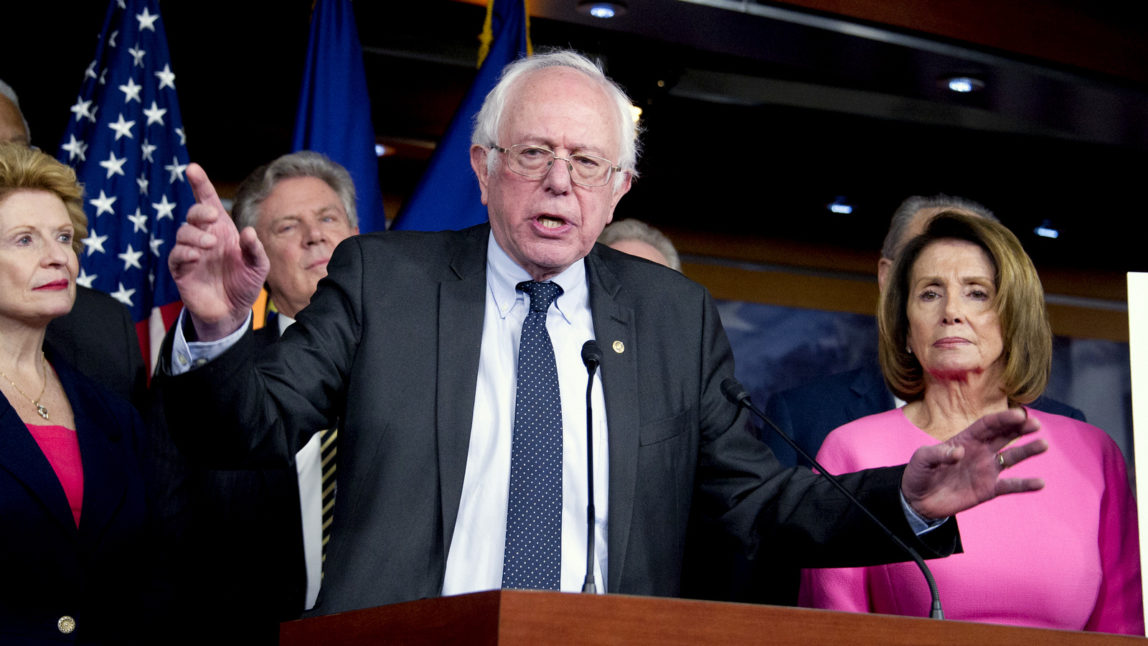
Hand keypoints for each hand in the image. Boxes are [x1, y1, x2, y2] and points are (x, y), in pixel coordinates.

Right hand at [168, 163, 268, 340]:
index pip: (208, 201)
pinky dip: (185, 252)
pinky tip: (198, 256)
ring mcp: (191, 253)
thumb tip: (248, 232)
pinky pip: (176, 255)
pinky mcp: (181, 270)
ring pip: (183, 232)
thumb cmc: (245, 285)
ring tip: (210, 245)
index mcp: (222, 230)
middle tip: (213, 218)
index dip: (200, 184)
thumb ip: (256, 249)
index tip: (192, 168)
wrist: (232, 312)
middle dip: (200, 210)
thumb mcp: (258, 267)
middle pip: (194, 213)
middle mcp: (205, 237)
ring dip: (195, 234)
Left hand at [902, 408, 1046, 519]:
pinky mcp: (988, 489)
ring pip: (1012, 457)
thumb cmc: (919, 474)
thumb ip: (938, 453)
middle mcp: (980, 452)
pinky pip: (1010, 486)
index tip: (1020, 414)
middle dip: (1020, 428)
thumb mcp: (922, 459)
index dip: (1003, 419)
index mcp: (965, 440)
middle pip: (1004, 436)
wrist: (918, 500)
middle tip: (1036, 424)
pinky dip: (1025, 484)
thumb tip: (959, 452)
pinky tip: (1040, 483)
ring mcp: (986, 470)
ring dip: (1027, 451)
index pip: (988, 425)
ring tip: (1043, 445)